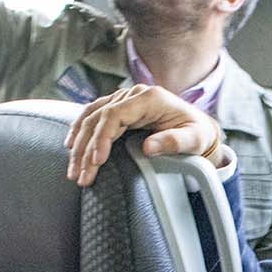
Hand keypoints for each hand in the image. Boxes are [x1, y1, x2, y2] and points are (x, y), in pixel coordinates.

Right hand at [64, 84, 221, 186]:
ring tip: (74, 169)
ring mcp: (124, 100)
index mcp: (150, 98)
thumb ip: (173, 142)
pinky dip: (80, 132)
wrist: (199, 127)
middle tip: (81, 175)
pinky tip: (72, 148)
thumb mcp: (193, 139)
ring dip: (78, 143)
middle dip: (86, 148)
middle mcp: (133, 95)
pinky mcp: (119, 108)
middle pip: (98, 118)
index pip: (115, 115)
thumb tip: (149, 147)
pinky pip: (93, 116)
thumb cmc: (197, 133)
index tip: (97, 161)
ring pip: (90, 117)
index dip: (102, 138)